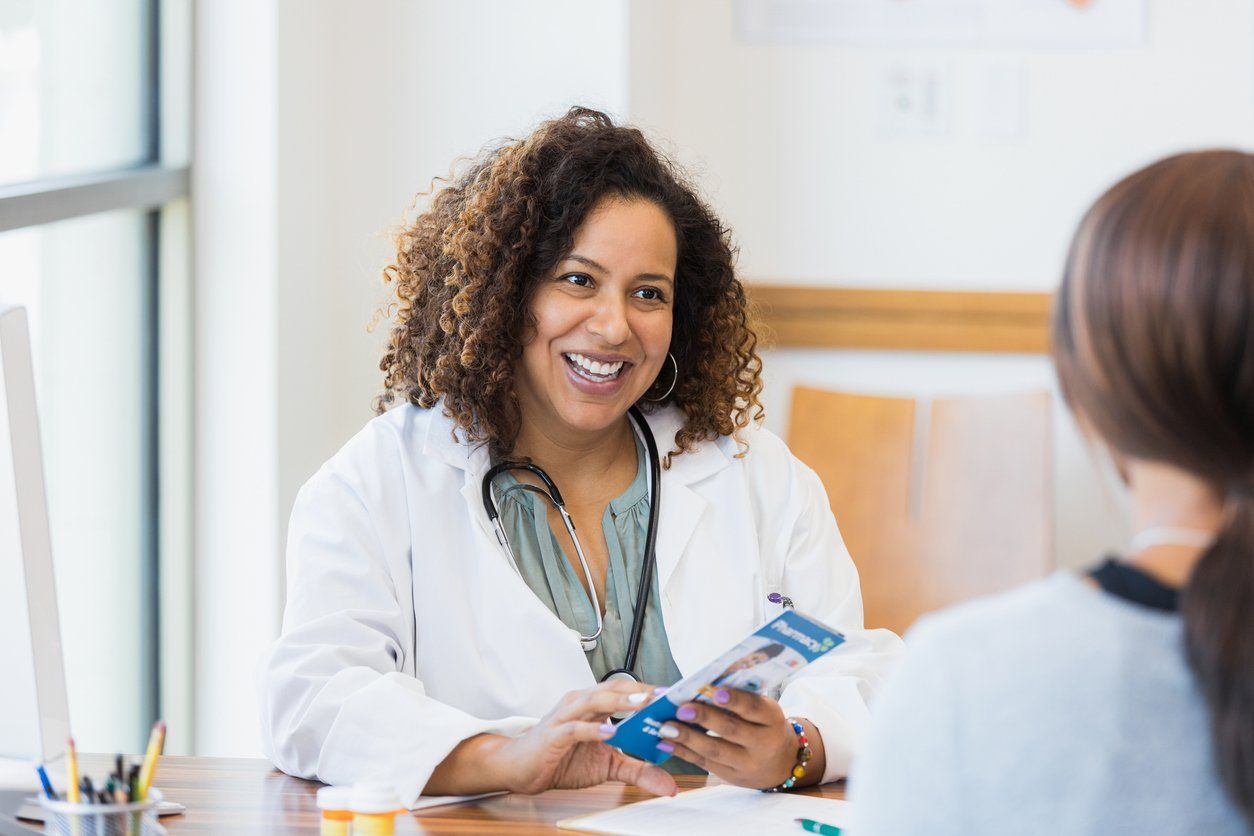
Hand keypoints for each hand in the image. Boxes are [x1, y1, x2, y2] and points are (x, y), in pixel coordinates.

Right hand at [488, 680, 676, 796]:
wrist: (519, 769)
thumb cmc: (561, 759)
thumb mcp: (607, 765)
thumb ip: (638, 770)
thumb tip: (670, 785)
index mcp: (595, 704)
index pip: (628, 690)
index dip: (653, 691)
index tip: (679, 694)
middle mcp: (582, 703)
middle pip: (616, 688)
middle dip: (643, 691)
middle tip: (670, 695)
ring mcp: (567, 716)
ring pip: (597, 701)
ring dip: (622, 702)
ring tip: (645, 704)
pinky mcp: (554, 734)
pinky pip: (576, 728)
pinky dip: (594, 729)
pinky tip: (610, 732)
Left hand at [655, 688, 823, 789]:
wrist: (781, 762)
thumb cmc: (763, 724)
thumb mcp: (762, 709)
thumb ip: (739, 697)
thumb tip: (701, 682)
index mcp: (772, 718)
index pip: (754, 708)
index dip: (735, 700)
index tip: (714, 692)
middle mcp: (763, 743)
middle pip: (731, 730)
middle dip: (704, 718)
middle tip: (681, 709)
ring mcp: (748, 763)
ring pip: (715, 750)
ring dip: (687, 738)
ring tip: (666, 727)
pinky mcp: (732, 777)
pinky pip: (705, 763)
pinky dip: (683, 752)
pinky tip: (665, 743)